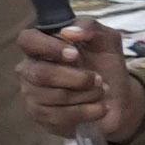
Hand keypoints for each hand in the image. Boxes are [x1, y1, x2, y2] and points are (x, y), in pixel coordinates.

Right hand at [17, 22, 137, 141]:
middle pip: (43, 74)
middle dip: (78, 79)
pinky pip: (60, 116)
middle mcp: (30, 69)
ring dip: (87, 95)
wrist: (117, 97)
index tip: (74, 54)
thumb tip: (69, 31)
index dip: (48, 47)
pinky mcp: (40, 115)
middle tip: (99, 79)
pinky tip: (100, 108)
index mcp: (41, 45)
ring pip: (55, 96)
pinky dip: (87, 111)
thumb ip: (91, 27)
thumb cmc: (105, 65)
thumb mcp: (106, 41)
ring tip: (101, 92)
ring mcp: (32, 93)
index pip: (27, 40)